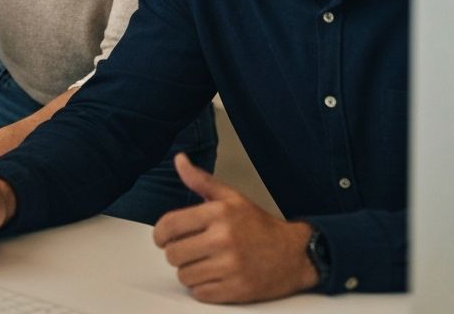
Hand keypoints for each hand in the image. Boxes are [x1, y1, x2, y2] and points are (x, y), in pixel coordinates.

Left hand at [153, 154, 317, 303]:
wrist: (293, 254)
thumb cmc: (259, 225)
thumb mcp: (231, 197)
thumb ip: (201, 180)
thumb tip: (179, 160)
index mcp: (218, 213)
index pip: (169, 225)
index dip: (159, 233)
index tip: (162, 237)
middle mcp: (222, 239)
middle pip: (173, 254)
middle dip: (176, 252)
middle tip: (188, 249)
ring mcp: (230, 267)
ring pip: (184, 276)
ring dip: (189, 271)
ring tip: (203, 262)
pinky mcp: (236, 291)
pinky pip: (200, 293)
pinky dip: (202, 288)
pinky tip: (213, 276)